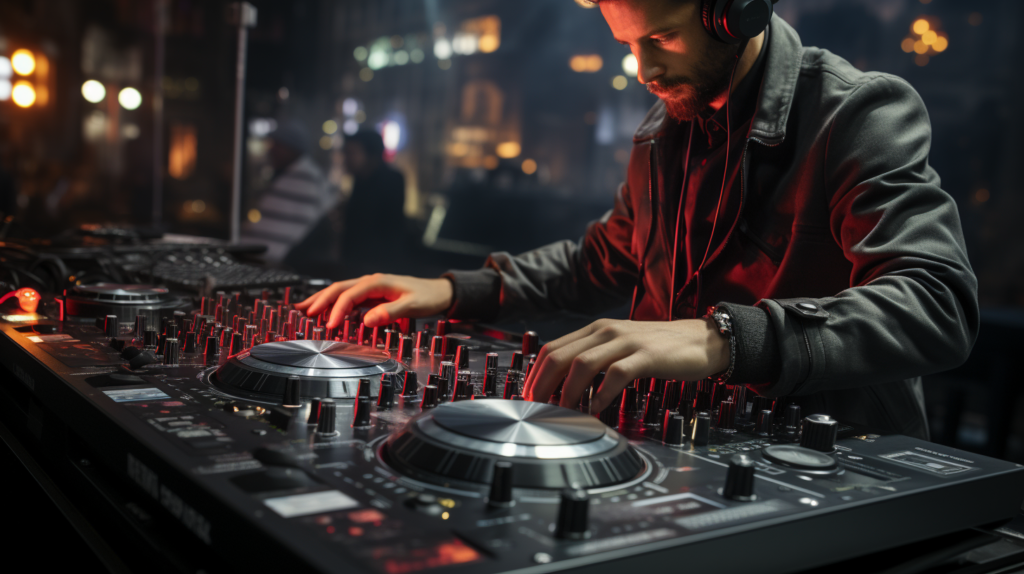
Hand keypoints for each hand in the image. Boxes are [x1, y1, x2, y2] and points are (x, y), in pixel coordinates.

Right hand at [293, 274, 453, 328]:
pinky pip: (347, 297)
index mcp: (378, 282)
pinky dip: (333, 302)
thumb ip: (389, 312)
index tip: (329, 325)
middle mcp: (371, 281)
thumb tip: (367, 320)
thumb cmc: (427, 297)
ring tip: (303, 308)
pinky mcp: (371, 294)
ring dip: (322, 299)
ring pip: (340, 290)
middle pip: (338, 288)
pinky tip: (323, 309)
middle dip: (320, 300)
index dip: (337, 309)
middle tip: (304, 313)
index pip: (350, 295)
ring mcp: (370, 287)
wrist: (439, 292)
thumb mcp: (412, 306)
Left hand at [522, 318, 729, 412]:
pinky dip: (601, 395)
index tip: (530, 397)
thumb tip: (563, 385)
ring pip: (583, 364)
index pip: (552, 348)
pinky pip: (616, 375)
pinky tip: (595, 410)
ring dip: (568, 392)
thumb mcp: (619, 346)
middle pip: (560, 356)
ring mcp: (626, 342)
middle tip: (538, 409)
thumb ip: (593, 358)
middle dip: (542, 386)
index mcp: (596, 329)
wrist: (701, 340)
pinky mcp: (646, 356)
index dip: (535, 375)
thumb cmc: (659, 348)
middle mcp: (607, 331)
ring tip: (563, 412)